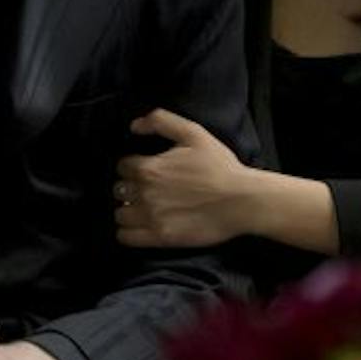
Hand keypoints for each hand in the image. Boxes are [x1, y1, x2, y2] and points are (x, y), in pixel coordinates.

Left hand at [113, 109, 253, 248]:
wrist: (242, 200)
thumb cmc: (220, 166)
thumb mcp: (193, 132)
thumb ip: (160, 121)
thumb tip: (134, 126)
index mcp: (149, 168)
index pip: (122, 166)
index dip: (132, 166)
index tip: (144, 170)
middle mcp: (145, 193)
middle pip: (119, 190)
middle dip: (129, 188)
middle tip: (146, 190)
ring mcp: (152, 217)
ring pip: (119, 215)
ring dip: (127, 210)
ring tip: (142, 209)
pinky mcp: (161, 237)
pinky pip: (126, 237)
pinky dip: (128, 232)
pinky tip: (139, 227)